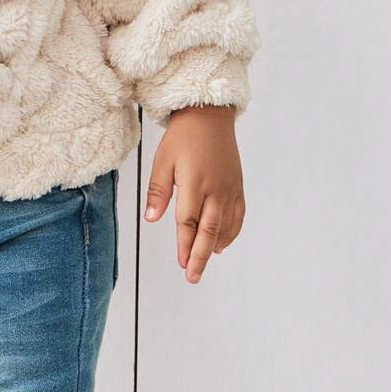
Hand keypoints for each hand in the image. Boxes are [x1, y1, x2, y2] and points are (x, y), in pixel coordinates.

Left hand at [143, 104, 245, 283]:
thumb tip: (152, 219)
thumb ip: (158, 191)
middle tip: (193, 276)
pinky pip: (238, 215)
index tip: (181, 264)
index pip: (188, 222)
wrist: (209, 115)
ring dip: (214, 246)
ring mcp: (229, 189)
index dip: (184, 245)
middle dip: (200, 256)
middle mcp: (216, 190)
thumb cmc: (182, 136)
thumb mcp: (163, 160)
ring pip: (224, 226)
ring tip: (203, 260)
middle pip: (209, 231)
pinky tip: (222, 242)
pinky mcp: (238, 186)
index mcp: (194, 184)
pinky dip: (231, 232)